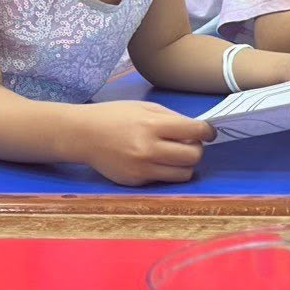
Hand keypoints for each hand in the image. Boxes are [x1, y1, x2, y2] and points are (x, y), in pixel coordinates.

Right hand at [74, 101, 214, 185]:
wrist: (81, 135)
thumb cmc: (114, 117)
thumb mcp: (144, 107)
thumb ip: (173, 119)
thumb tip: (199, 130)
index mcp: (152, 125)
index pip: (196, 132)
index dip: (207, 131)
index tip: (207, 132)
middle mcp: (148, 149)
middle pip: (195, 156)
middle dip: (197, 148)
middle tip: (188, 143)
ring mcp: (141, 169)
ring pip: (184, 173)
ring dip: (185, 163)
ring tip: (174, 154)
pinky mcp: (136, 182)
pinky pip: (165, 180)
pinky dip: (166, 171)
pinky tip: (154, 161)